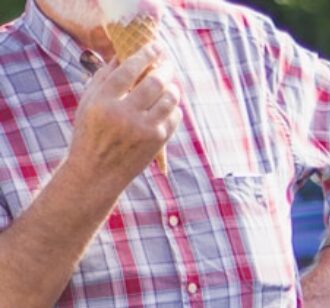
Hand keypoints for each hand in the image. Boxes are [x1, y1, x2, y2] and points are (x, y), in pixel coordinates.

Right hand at [69, 44, 181, 184]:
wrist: (97, 172)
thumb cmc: (90, 133)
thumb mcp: (88, 104)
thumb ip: (103, 78)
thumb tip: (123, 55)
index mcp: (102, 101)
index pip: (128, 70)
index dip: (145, 55)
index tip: (155, 47)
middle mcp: (123, 114)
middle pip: (153, 82)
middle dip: (165, 69)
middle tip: (169, 64)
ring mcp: (142, 129)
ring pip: (169, 99)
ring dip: (173, 88)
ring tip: (171, 85)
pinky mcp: (157, 141)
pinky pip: (174, 117)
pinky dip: (174, 108)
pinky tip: (168, 106)